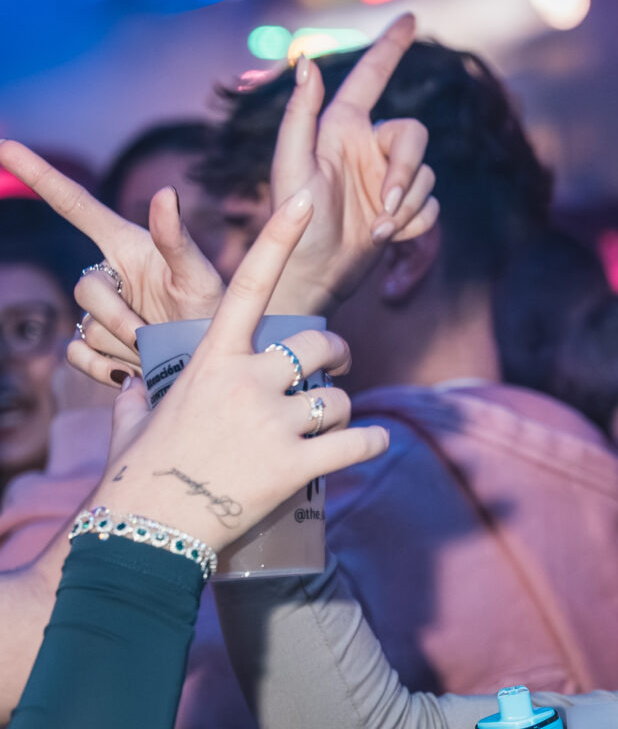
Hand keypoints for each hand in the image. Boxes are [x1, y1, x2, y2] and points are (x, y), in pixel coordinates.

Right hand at [0, 140, 222, 375]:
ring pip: (87, 328)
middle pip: (85, 289)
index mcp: (127, 245)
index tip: (4, 145)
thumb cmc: (215, 313)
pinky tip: (135, 372)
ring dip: (125, 347)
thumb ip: (177, 240)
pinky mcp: (94, 347)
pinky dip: (105, 369)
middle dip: (119, 318)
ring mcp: (99, 312)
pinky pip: (78, 355)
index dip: (39, 175)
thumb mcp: (201, 277)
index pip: (75, 205)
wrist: (216, 364)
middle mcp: (109, 274)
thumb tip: (165, 192)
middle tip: (154, 336)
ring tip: (162, 351)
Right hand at [88, 191, 388, 550]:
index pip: (249, 284)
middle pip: (317, 346)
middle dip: (335, 355)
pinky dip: (372, 443)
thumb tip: (132, 384)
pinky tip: (373, 444)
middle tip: (337, 368)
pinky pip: (358, 443)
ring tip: (336, 425)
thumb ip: (144, 391)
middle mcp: (247, 381)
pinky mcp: (296, 465)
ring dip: (345, 410)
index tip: (303, 199)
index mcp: (210, 358)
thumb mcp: (137, 417)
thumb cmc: (138, 474)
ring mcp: (273, 423)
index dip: (279, 237)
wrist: (148, 529)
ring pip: (340, 399)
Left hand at [270, 13, 435, 311]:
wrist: (310, 277)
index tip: (411, 18)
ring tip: (376, 231)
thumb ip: (299, 116)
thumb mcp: (290, 168)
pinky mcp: (403, 210)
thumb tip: (306, 62)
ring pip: (426, 176)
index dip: (390, 46)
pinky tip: (387, 239)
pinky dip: (414, 224)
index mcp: (342, 128)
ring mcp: (388, 178)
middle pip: (416, 136)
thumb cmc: (292, 224)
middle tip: (386, 204)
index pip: (371, 76)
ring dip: (406, 207)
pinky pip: (431, 205)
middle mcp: (369, 147)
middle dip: (406, 171)